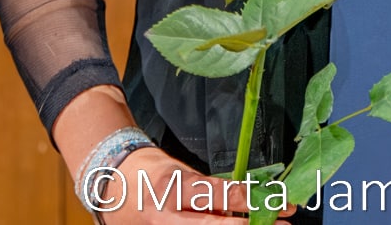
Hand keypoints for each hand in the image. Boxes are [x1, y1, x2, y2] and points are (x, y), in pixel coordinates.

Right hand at [81, 148, 294, 223]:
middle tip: (281, 221)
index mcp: (172, 190)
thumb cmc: (146, 170)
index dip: (250, 201)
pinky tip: (239, 224)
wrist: (109, 183)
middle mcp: (167, 218)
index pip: (218, 197)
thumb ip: (209, 188)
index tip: (276, 202)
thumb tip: (243, 198)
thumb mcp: (180, 171)